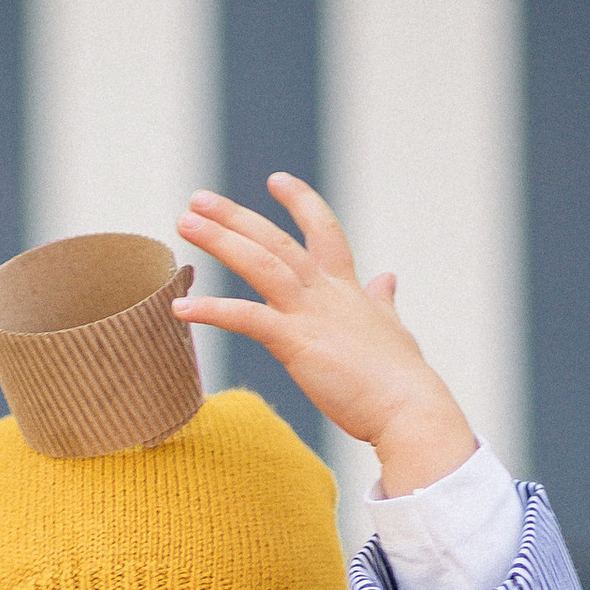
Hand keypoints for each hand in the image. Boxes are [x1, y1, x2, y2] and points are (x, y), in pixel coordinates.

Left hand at [174, 175, 478, 496]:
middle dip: (236, 216)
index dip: (301, 202)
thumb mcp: (392, 329)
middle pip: (276, 240)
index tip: (276, 179)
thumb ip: (382, 302)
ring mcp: (311, 314)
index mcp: (347, 289)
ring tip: (184, 223)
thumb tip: (388, 278)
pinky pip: (246, 319)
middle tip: (198, 199)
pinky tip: (179, 307)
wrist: (410, 410)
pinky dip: (212, 311)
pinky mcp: (297, 343)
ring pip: (260, 264)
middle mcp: (327, 292)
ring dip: (220, 241)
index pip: (323, 230)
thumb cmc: (400, 381)